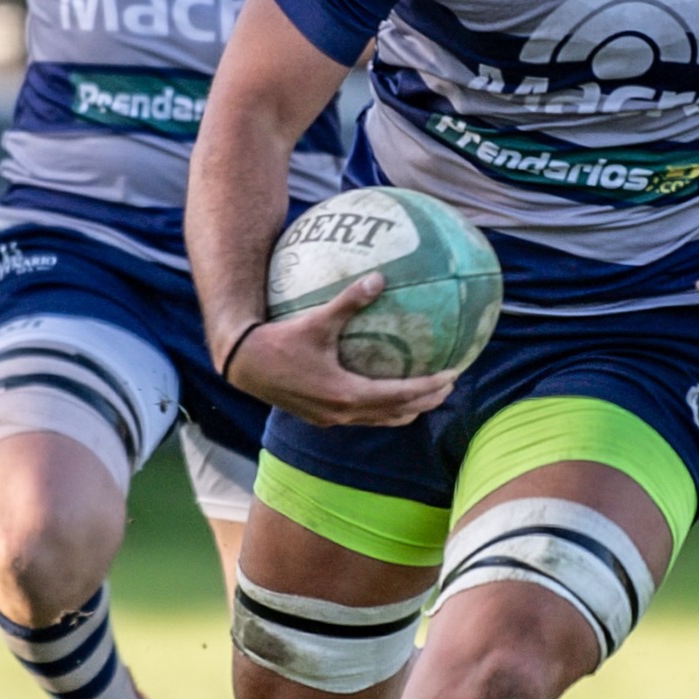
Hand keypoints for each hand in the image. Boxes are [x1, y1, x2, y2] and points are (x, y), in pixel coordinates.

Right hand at [223, 273, 456, 426]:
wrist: (245, 365)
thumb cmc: (280, 341)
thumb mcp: (318, 319)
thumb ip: (350, 301)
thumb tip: (379, 277)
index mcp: (348, 393)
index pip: (402, 394)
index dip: (431, 386)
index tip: (454, 374)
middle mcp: (344, 412)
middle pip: (398, 413)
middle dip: (427, 400)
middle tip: (450, 384)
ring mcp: (332, 418)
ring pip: (382, 420)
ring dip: (408, 408)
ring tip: (427, 393)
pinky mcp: (322, 417)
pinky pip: (364, 417)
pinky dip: (384, 409)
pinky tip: (386, 391)